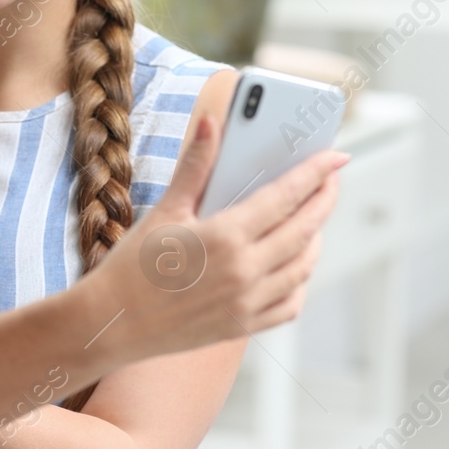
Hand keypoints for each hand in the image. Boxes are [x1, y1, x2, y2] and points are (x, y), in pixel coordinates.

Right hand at [89, 115, 346, 361]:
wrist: (112, 323)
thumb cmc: (133, 265)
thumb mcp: (166, 210)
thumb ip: (196, 165)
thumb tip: (211, 122)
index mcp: (226, 236)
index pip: (286, 196)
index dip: (316, 173)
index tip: (336, 157)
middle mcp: (245, 271)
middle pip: (304, 229)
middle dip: (324, 200)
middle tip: (331, 180)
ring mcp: (248, 303)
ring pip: (303, 267)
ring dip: (315, 239)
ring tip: (311, 218)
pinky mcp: (243, 326)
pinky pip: (290, 304)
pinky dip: (299, 281)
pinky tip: (292, 265)